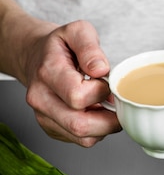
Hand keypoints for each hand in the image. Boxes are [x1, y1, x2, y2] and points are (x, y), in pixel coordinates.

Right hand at [22, 20, 120, 145]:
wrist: (38, 57)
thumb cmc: (62, 47)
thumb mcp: (78, 32)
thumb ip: (90, 47)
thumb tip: (100, 69)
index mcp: (47, 73)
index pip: (78, 96)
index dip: (101, 92)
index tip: (106, 83)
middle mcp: (41, 99)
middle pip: (80, 126)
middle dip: (108, 119)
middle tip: (115, 103)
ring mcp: (45, 117)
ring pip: (84, 138)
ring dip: (104, 127)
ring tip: (105, 106)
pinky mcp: (53, 130)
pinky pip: (83, 141)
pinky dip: (97, 131)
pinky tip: (95, 113)